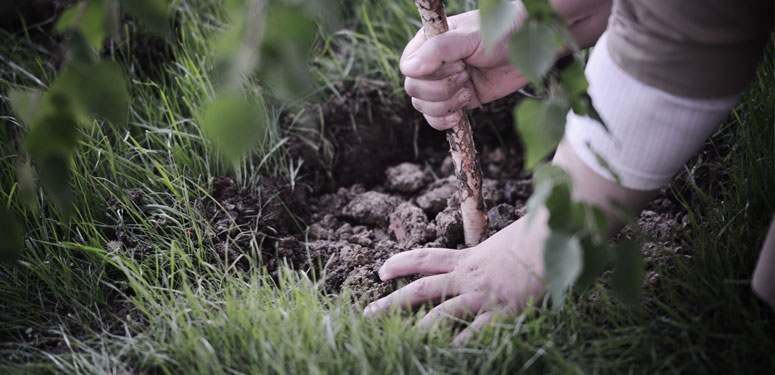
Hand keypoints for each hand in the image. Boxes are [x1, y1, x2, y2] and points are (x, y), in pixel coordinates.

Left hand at [363, 211, 548, 345]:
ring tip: (397, 341)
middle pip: (421, 289)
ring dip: (417, 329)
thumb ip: (490, 252)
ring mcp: (482, 296)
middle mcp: (468, 277)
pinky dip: (458, 346)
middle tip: (368, 315)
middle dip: (392, 303)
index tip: (381, 270)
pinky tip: (443, 356)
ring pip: (440, 314)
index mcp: (468, 258)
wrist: (554, 238)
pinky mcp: (502, 313)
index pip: (426, 257)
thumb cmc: (535, 236)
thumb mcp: (504, 242)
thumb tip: (493, 251)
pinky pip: (474, 334)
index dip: (402, 263)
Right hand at [401, 7, 528, 130]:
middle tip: (466, 76)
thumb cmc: (500, 33)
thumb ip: (438, 50)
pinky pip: (435, 119)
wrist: (527, 51)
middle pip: (414, 90)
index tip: (458, 65)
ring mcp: (443, 85)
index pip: (408, 68)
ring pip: (423, 107)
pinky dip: (445, 121)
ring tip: (468, 91)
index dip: (429, 74)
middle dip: (440, 89)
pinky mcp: (455, 102)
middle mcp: (432, 65)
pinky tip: (460, 113)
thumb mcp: (469, 37)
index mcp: (428, 44)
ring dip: (445, 104)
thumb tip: (410, 69)